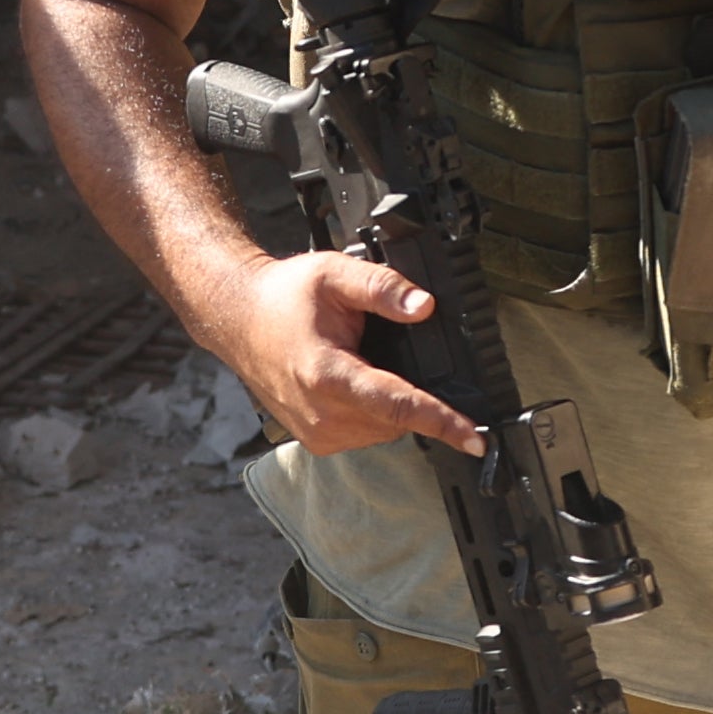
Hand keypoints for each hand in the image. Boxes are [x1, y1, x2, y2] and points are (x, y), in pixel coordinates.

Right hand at [195, 247, 480, 458]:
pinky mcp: (315, 440)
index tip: (476, 436)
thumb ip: (383, 288)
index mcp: (328, 376)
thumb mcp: (334, 273)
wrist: (236, 317)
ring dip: (389, 404)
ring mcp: (316, 432)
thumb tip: (424, 306)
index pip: (399, 406)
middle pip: (397, 419)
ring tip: (362, 361)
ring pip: (384, 430)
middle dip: (413, 393)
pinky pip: (364, 433)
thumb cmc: (280, 297)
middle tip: (387, 350)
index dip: (443, 421)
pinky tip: (355, 382)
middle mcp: (321, 414)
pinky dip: (372, 413)